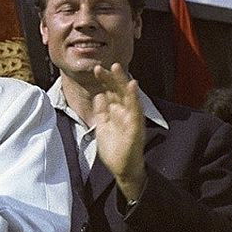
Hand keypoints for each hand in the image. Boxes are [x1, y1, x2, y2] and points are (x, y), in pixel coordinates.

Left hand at [89, 63, 146, 200]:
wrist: (121, 167)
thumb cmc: (114, 148)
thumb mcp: (102, 125)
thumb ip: (101, 110)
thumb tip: (99, 95)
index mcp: (115, 111)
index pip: (110, 91)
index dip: (104, 80)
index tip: (96, 68)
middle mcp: (124, 112)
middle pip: (118, 90)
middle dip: (113, 77)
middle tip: (107, 64)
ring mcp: (131, 118)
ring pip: (128, 96)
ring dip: (123, 82)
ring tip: (118, 69)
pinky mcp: (136, 126)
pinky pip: (136, 110)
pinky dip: (134, 97)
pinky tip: (132, 86)